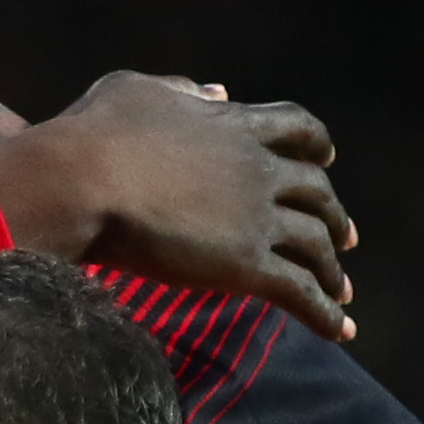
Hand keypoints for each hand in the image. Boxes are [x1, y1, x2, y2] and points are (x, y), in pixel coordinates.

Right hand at [0, 73, 354, 341]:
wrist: (79, 183)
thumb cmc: (93, 135)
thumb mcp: (137, 90)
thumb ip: (183, 90)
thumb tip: (215, 92)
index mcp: (235, 124)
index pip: (298, 128)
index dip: (317, 145)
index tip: (328, 157)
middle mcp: (258, 169)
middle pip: (317, 192)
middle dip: (334, 217)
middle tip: (344, 238)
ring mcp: (257, 218)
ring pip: (316, 244)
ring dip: (333, 269)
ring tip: (341, 292)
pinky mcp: (245, 264)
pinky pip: (300, 292)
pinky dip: (325, 313)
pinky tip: (340, 333)